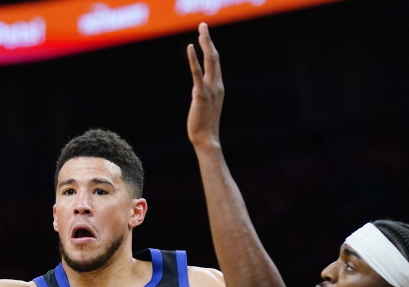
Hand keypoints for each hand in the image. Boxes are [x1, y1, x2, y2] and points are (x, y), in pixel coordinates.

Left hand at [187, 23, 223, 148]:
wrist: (207, 139)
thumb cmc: (205, 125)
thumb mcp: (205, 106)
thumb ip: (202, 94)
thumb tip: (196, 90)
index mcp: (218, 87)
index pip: (215, 63)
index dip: (210, 48)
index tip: (205, 36)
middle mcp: (216, 85)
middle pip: (214, 57)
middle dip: (208, 40)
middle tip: (203, 26)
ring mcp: (209, 89)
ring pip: (210, 61)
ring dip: (205, 44)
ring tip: (201, 30)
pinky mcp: (200, 94)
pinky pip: (196, 73)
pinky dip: (194, 59)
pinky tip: (190, 48)